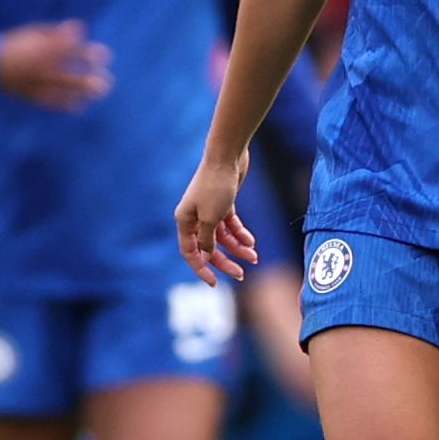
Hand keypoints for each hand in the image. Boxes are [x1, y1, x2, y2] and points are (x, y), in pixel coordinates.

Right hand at [0, 21, 111, 109]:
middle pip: (67, 75)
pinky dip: (63, 104)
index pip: (69, 51)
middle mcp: (38, 68)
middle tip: (108, 81)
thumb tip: (81, 28)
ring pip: (60, 91)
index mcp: (40, 50)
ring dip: (80, 92)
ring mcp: (33, 83)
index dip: (88, 53)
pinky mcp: (28, 94)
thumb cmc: (14, 43)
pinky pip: (48, 101)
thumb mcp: (33, 32)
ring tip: (100, 93)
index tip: (106, 55)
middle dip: (87, 79)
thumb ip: (57, 32)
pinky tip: (78, 106)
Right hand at [174, 151, 257, 285]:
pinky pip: (231, 225)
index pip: (190, 252)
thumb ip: (208, 239)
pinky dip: (241, 234)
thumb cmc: (215, 185)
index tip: (214, 283)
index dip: (201, 269)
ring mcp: (209, 210)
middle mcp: (195, 217)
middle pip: (208, 247)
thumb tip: (206, 255)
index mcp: (184, 221)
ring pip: (222, 238)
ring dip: (238, 248)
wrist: (227, 156)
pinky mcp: (224, 204)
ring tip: (254, 257)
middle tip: (241, 274)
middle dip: (225, 262)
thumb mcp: (211, 218)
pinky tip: (251, 242)